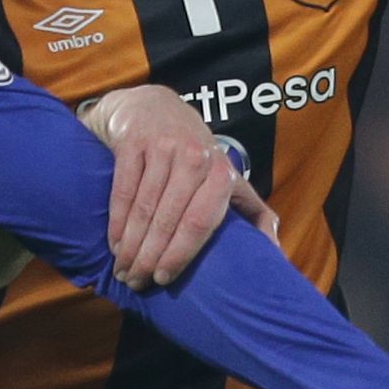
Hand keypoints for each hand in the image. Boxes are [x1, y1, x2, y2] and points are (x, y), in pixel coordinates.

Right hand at [92, 83, 275, 289]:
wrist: (155, 107)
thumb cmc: (196, 153)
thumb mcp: (229, 175)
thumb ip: (252, 210)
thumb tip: (274, 249)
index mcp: (221, 171)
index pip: (200, 221)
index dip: (180, 254)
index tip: (163, 279)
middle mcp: (194, 157)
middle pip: (169, 219)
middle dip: (149, 256)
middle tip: (136, 281)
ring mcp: (162, 147)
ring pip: (143, 208)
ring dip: (130, 245)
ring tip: (123, 270)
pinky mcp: (133, 142)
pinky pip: (123, 191)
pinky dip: (116, 221)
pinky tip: (114, 244)